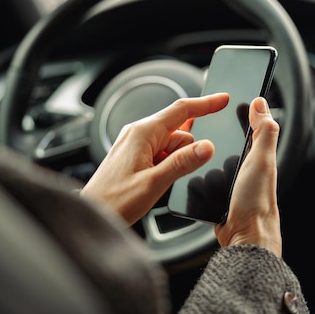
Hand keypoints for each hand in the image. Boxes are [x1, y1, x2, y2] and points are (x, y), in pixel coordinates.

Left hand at [81, 93, 228, 224]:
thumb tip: (207, 147)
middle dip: (184, 152)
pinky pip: (160, 154)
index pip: (181, 110)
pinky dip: (164, 165)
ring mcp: (134, 144)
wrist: (92, 213)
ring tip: (154, 182)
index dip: (206, 104)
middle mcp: (137, 133)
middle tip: (168, 175)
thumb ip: (183, 163)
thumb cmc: (114, 200)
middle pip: (178, 133)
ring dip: (172, 162)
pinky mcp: (133, 155)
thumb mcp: (155, 183)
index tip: (223, 99)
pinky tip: (153, 181)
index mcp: (142, 133)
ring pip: (170, 145)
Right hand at [214, 97, 281, 256]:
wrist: (244, 238)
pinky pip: (202, 181)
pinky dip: (199, 183)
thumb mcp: (262, 160)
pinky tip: (201, 186)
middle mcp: (247, 167)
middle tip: (208, 145)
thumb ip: (264, 131)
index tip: (223, 106)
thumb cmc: (257, 202)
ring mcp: (232, 182)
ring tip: (207, 171)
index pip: (249, 126)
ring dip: (204, 166)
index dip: (238, 113)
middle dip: (214, 145)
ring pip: (209, 163)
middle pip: (224, 143)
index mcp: (260, 155)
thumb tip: (261, 103)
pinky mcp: (218, 196)